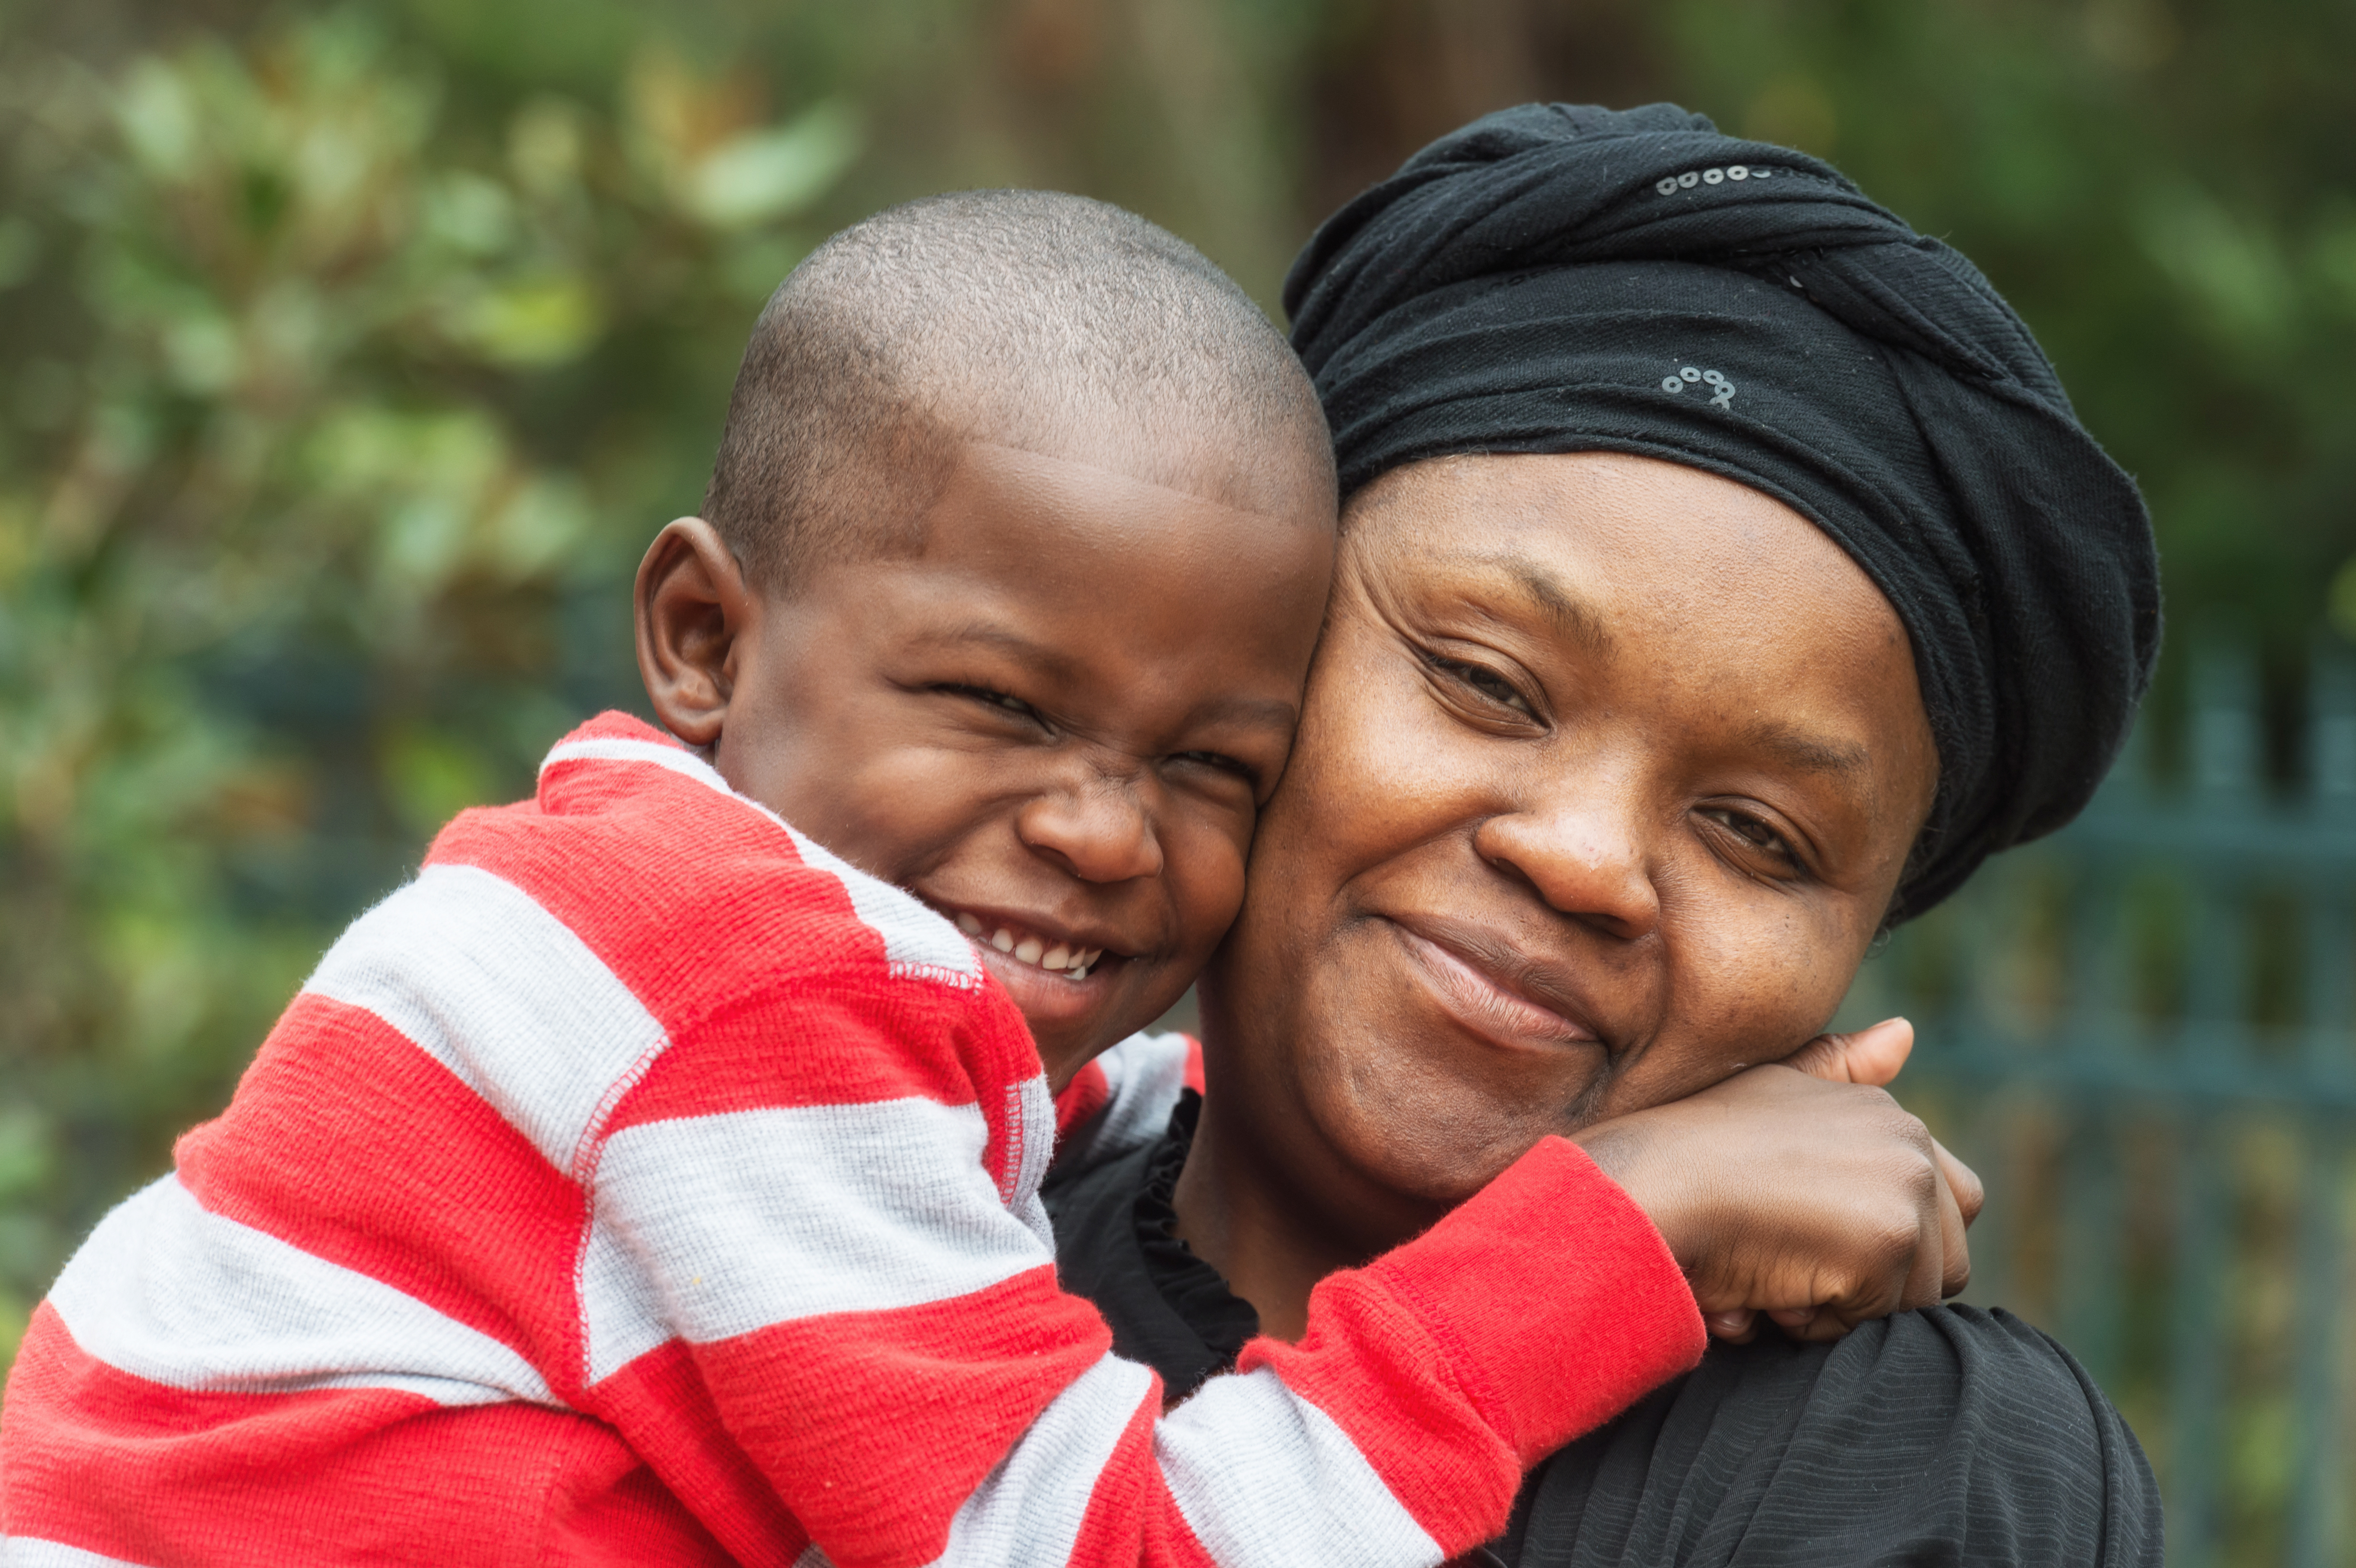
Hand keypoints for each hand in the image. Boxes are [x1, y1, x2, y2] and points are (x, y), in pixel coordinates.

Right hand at [1694, 1018, 1983, 1340]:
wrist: (1648, 1184)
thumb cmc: (1691, 1151)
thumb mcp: (1772, 1092)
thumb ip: (1841, 1071)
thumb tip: (1907, 1032)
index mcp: (1888, 1114)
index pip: (1949, 1201)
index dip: (1892, 1239)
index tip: (1820, 1239)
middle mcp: (1909, 1140)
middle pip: (1946, 1257)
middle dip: (1881, 1280)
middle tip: (1796, 1262)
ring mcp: (1906, 1185)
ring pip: (1915, 1297)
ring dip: (1847, 1306)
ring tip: (1776, 1272)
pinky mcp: (1891, 1237)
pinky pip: (1877, 1319)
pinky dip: (1823, 1323)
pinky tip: (1772, 1291)